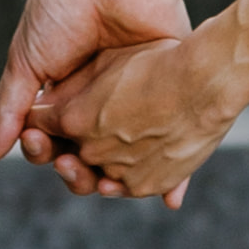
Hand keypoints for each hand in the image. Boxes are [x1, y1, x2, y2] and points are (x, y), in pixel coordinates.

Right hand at [0, 0, 187, 170]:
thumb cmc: (60, 6)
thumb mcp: (27, 60)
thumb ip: (10, 108)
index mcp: (65, 97)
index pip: (54, 143)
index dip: (45, 153)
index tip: (39, 145)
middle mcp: (101, 102)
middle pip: (91, 158)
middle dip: (79, 173)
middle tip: (73, 167)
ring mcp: (136, 99)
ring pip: (130, 156)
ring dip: (120, 179)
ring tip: (111, 182)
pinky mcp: (170, 89)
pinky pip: (175, 136)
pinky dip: (176, 173)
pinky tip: (171, 196)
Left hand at [58, 7, 248, 203]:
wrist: (207, 82)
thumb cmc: (159, 62)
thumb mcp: (108, 62)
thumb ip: (75, 84)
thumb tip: (53, 96)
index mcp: (73, 118)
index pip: (42, 125)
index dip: (46, 121)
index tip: (53, 116)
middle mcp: (89, 150)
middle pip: (67, 155)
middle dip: (69, 147)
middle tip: (77, 142)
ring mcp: (116, 172)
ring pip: (96, 176)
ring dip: (99, 166)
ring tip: (111, 154)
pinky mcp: (144, 185)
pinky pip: (126, 187)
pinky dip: (128, 178)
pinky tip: (135, 164)